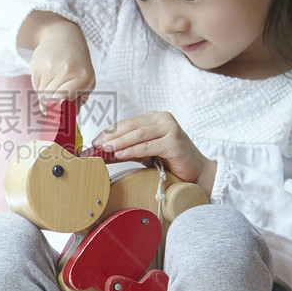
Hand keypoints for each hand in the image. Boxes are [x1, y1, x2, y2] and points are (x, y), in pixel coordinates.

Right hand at [18, 11, 95, 110]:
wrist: (63, 37)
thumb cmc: (78, 64)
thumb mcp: (86, 82)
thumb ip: (77, 102)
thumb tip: (63, 120)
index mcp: (83, 77)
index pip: (66, 102)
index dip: (60, 112)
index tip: (58, 117)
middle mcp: (66, 71)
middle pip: (51, 101)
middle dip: (51, 106)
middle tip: (53, 106)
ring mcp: (50, 66)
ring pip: (42, 95)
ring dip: (46, 95)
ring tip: (54, 84)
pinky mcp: (36, 64)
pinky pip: (35, 86)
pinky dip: (41, 86)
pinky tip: (48, 75)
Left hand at [94, 111, 216, 192]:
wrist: (195, 172)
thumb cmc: (170, 161)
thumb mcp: (144, 153)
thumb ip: (126, 150)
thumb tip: (103, 152)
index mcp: (155, 118)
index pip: (127, 122)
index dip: (110, 131)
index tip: (95, 140)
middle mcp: (163, 119)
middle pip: (131, 126)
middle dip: (112, 136)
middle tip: (97, 145)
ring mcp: (170, 129)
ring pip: (138, 134)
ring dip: (120, 142)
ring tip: (106, 149)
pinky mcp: (174, 142)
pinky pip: (148, 146)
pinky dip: (132, 150)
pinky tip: (120, 154)